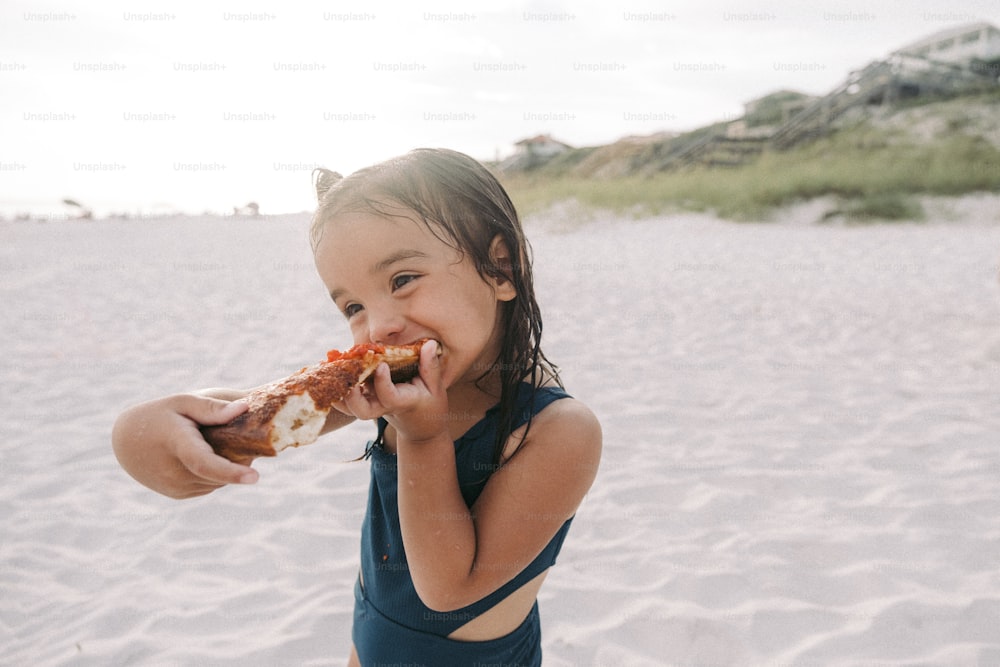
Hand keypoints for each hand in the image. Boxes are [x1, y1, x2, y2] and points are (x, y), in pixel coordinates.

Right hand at [111, 394, 256, 498]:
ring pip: (217, 481)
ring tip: (217, 443)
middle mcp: (174, 471)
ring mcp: (175, 486)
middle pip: (220, 471)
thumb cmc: (160, 415)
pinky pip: (209, 484)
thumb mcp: (184, 402)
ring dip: (227, 467)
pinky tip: (208, 455)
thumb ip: (213, 407)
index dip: (231, 472)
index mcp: (177, 444)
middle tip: (245, 438)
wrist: (127, 440)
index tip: (255, 476)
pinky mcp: (177, 494)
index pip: (205, 463)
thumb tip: (245, 408)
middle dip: (240, 459)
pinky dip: (215, 474)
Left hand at [339, 340, 449, 443]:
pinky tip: (332, 368)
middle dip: (352, 397)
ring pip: (349, 408)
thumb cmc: (430, 405)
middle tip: (349, 374)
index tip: (381, 364)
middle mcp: (384, 407)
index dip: (382, 383)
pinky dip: (336, 387)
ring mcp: (372, 407)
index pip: (389, 397)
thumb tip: (431, 344)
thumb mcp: (435, 387)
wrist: (420, 428)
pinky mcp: (365, 402)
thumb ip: (430, 366)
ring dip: (338, 391)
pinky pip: (346, 400)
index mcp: (403, 402)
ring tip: (333, 367)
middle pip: (362, 411)